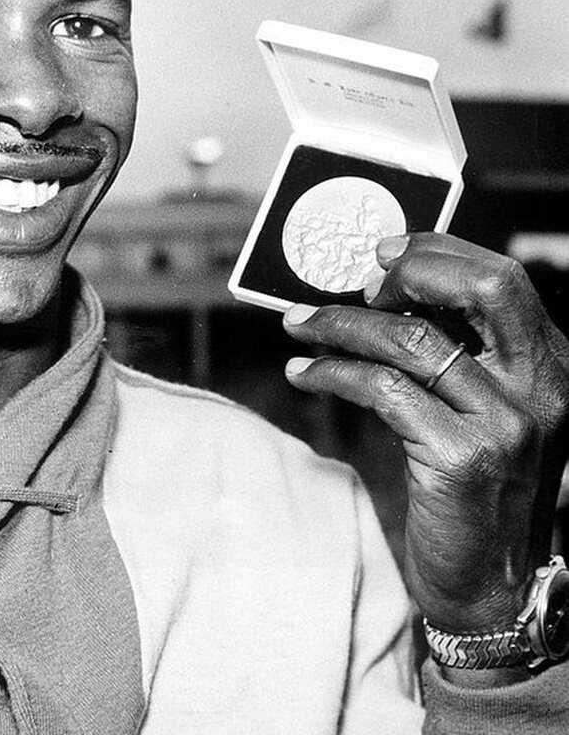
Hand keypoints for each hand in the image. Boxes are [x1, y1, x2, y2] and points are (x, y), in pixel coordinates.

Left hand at [283, 232, 568, 634]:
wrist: (493, 588)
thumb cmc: (479, 489)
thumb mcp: (489, 411)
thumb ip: (462, 354)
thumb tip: (385, 292)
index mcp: (551, 364)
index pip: (501, 278)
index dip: (437, 254)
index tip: (382, 256)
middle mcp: (540, 386)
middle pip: (481, 287)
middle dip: (408, 270)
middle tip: (353, 283)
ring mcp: (504, 423)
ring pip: (410, 338)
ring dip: (340, 324)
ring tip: (298, 326)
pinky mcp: (461, 458)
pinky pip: (382, 389)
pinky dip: (332, 372)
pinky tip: (305, 373)